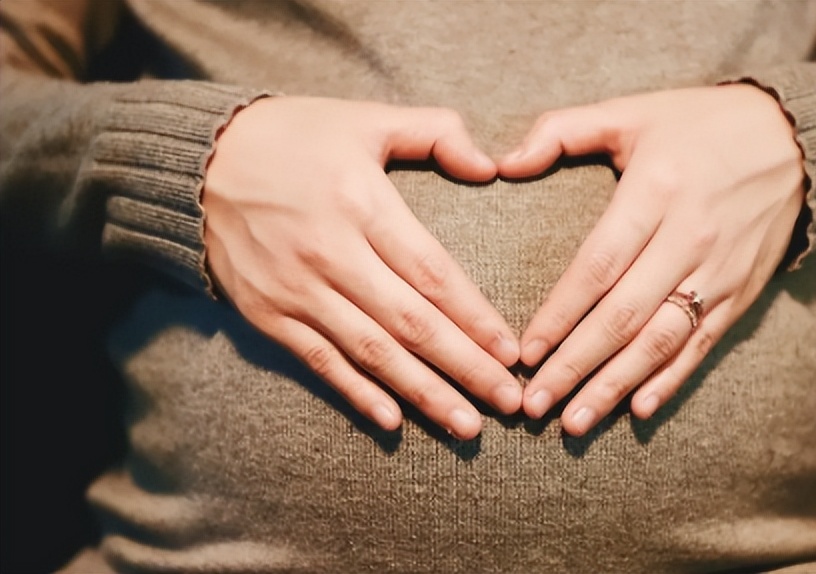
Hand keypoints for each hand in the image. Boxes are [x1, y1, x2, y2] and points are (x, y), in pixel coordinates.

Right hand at [203, 97, 521, 439]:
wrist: (198, 160)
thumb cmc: (294, 136)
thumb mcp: (365, 118)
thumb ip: (435, 132)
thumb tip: (490, 166)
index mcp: (361, 203)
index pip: (432, 273)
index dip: (476, 318)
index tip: (512, 352)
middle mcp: (330, 253)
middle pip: (411, 324)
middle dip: (466, 367)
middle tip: (509, 403)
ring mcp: (295, 290)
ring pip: (371, 353)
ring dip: (423, 393)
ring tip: (467, 425)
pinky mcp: (267, 314)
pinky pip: (319, 362)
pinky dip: (356, 393)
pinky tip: (393, 422)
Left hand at [498, 85, 804, 434]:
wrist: (795, 139)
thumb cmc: (698, 125)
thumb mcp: (630, 111)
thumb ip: (561, 131)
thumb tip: (503, 164)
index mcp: (656, 191)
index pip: (598, 266)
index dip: (559, 314)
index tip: (525, 352)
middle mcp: (689, 238)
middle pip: (624, 316)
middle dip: (575, 365)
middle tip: (535, 405)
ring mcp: (720, 271)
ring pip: (661, 341)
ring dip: (615, 386)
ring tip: (574, 422)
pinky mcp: (741, 292)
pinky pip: (702, 344)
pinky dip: (671, 380)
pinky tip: (638, 409)